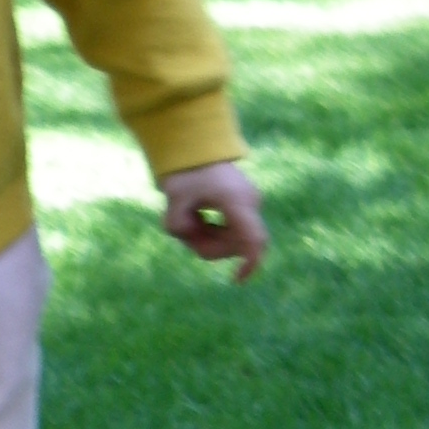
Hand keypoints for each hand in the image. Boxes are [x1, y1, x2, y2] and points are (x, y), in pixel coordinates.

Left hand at [160, 161, 268, 282]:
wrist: (196, 147)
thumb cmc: (185, 171)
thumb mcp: (173, 198)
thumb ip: (178, 224)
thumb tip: (189, 235)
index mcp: (237, 202)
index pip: (254, 240)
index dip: (250, 265)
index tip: (236, 280)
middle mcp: (250, 204)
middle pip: (237, 246)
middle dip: (209, 247)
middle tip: (182, 231)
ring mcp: (250, 205)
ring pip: (233, 241)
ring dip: (208, 239)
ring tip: (188, 219)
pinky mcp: (245, 208)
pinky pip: (231, 233)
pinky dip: (212, 233)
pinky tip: (198, 219)